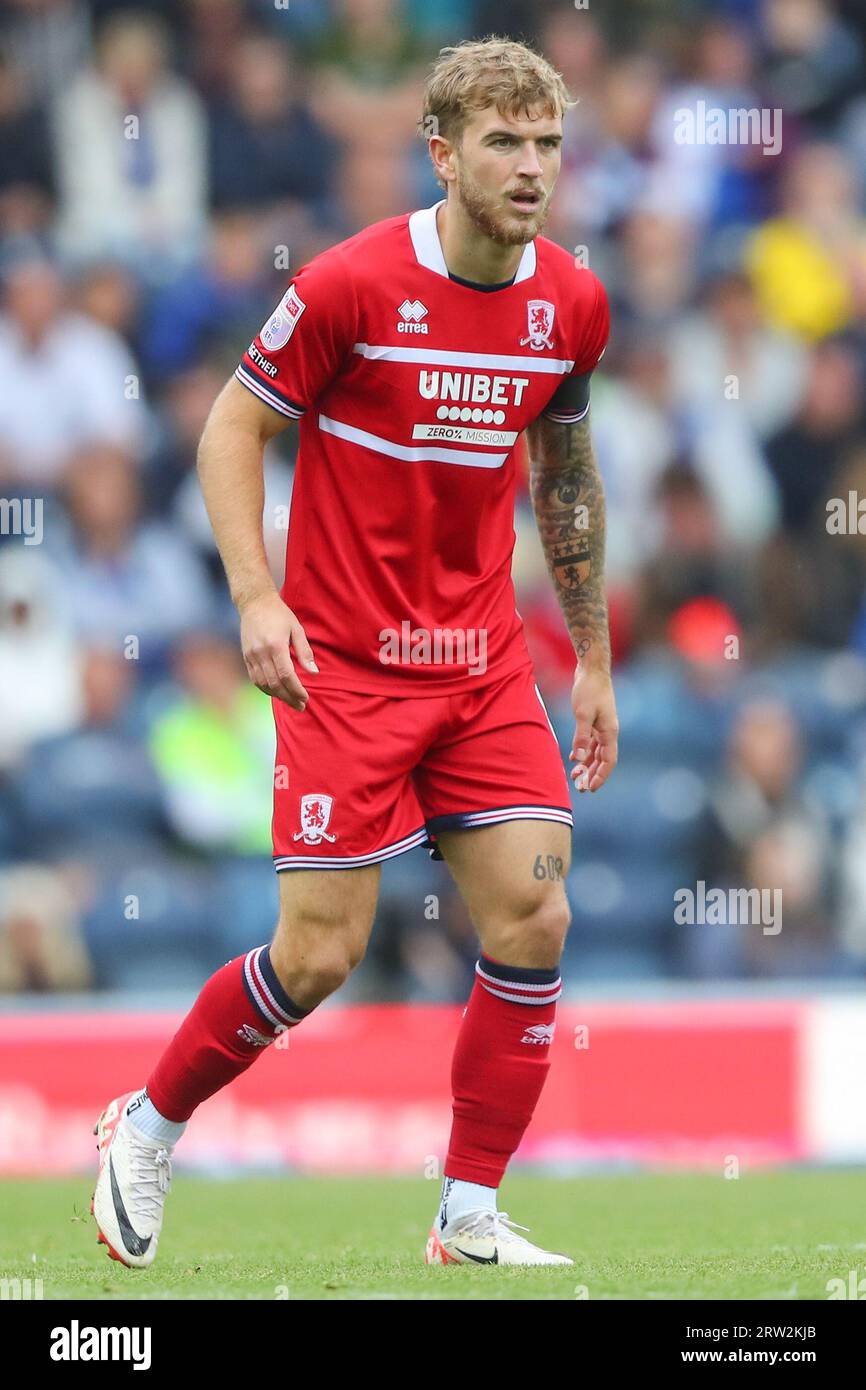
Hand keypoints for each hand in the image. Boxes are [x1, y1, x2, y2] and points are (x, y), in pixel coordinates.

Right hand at [238, 591, 316, 709]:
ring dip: (278, 696)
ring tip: (291, 701)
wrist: (254, 603)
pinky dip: (266, 689)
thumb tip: (314, 673)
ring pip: (263, 684)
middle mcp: (261, 653)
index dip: (296, 690)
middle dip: (289, 698)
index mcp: (275, 645)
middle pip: (275, 683)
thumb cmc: (279, 614)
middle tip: (301, 706)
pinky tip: (277, 692)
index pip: (286, 675)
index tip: (306, 698)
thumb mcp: (297, 629)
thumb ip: (304, 652)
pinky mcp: (246, 657)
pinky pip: (255, 679)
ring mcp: (251, 656)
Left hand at [569, 663, 618, 791]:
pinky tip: (575, 759)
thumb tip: (577, 758)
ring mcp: (602, 727)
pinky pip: (591, 743)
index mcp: (610, 732)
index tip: (591, 788)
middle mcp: (608, 732)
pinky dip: (584, 753)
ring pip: (597, 752)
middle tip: (581, 789)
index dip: (601, 776)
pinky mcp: (594, 721)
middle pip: (603, 760)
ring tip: (575, 777)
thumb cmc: (589, 689)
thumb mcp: (583, 714)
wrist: (591, 669)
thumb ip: (581, 737)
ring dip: (587, 765)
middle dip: (593, 775)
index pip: (608, 760)